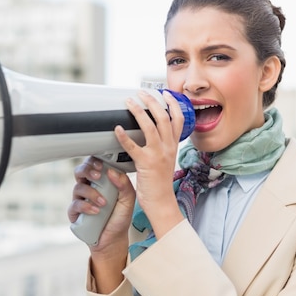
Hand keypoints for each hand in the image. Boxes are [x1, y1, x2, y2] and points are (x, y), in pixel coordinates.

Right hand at [68, 156, 134, 253]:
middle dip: (88, 170)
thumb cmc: (120, 217)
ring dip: (91, 193)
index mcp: (101, 181)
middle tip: (98, 176)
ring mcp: (80, 199)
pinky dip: (86, 206)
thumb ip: (124, 185)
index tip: (102, 165)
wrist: (113, 239)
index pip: (94, 164)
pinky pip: (75, 204)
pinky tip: (96, 211)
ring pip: (78, 187)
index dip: (95, 161)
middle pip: (80, 171)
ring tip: (103, 203)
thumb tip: (112, 172)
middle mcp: (89, 187)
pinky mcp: (75, 212)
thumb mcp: (128, 200)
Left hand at [114, 90, 185, 238]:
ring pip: (150, 127)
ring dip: (139, 112)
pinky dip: (124, 136)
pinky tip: (117, 129)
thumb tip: (154, 135)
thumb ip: (162, 147)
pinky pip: (133, 146)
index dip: (173, 104)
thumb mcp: (167, 160)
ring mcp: (158, 155)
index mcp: (174, 146)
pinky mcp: (145, 163)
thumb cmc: (161, 183)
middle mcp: (168, 148)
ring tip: (129, 102)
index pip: (178, 119)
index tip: (165, 93)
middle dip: (153, 102)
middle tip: (142, 93)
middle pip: (164, 118)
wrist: (162, 203)